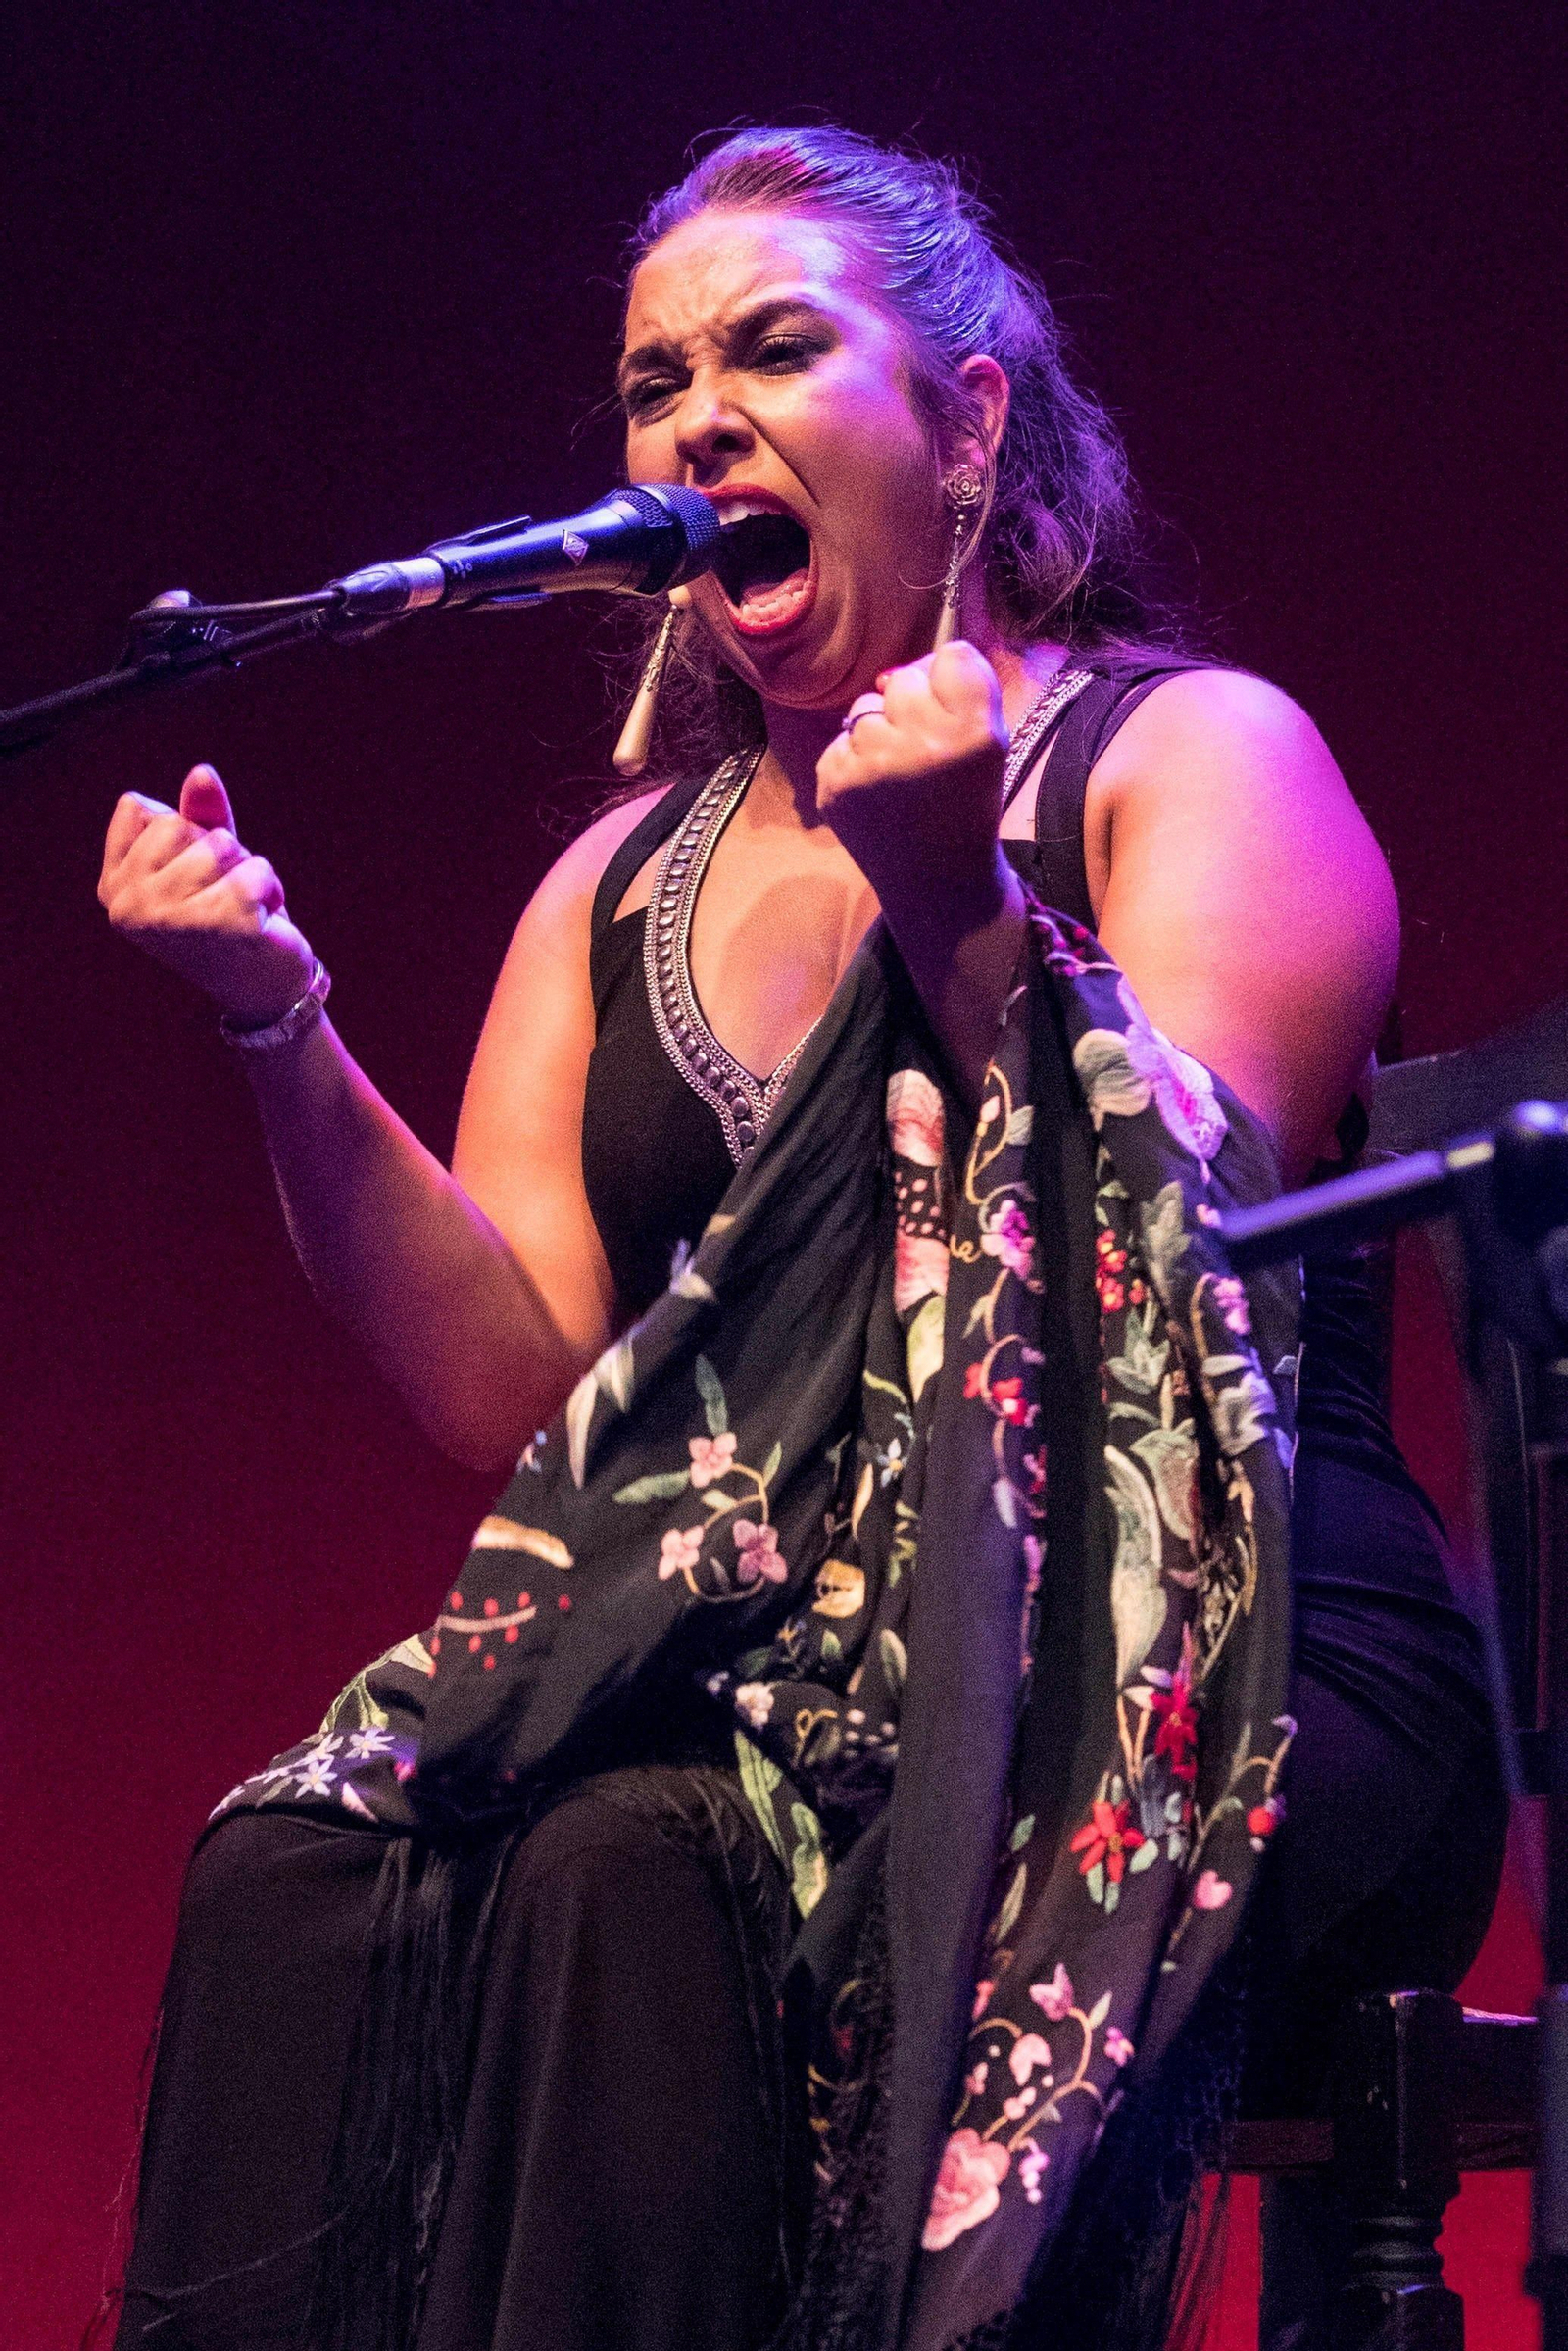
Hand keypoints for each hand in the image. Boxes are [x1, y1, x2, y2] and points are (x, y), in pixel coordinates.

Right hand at [98, 765, 316, 1027]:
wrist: (263, 988)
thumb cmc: (229, 916)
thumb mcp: (208, 859)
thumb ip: (200, 815)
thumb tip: (202, 773)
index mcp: (112, 887)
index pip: (139, 809)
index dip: (180, 832)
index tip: (190, 877)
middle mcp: (128, 906)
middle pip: (181, 825)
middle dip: (218, 852)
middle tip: (222, 897)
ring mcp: (168, 919)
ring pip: (221, 844)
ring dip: (246, 871)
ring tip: (243, 908)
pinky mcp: (218, 925)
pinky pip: (256, 870)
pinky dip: (270, 888)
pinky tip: (262, 921)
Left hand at [814, 640, 1008, 900]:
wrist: (937, 879)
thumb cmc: (964, 803)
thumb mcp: (991, 745)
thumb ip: (965, 689)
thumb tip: (905, 665)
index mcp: (975, 733)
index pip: (952, 656)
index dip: (949, 680)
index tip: (952, 711)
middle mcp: (925, 745)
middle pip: (903, 679)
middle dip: (910, 706)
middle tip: (923, 752)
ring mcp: (874, 766)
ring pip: (863, 709)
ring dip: (878, 732)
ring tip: (898, 774)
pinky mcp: (836, 785)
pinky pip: (839, 742)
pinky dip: (853, 762)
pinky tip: (875, 793)